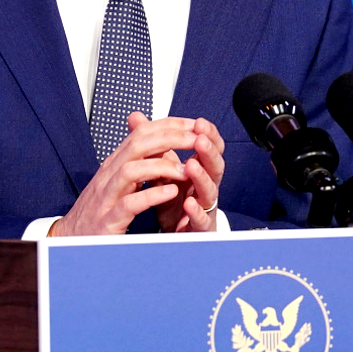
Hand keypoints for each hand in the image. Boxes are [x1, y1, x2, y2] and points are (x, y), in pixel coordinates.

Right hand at [49, 114, 203, 236]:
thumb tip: (158, 140)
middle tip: (195, 139)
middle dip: (169, 138)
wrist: (70, 239)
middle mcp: (109, 176)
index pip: (141, 134)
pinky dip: (151, 196)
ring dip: (161, 167)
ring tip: (185, 170)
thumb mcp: (118, 181)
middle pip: (137, 145)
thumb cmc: (98, 211)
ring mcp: (106, 197)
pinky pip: (129, 204)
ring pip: (131, 170)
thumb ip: (137, 161)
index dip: (168, 126)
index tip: (193, 125)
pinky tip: (170, 193)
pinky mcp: (108, 221)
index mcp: (115, 164)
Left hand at [153, 115, 224, 233]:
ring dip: (202, 177)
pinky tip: (189, 203)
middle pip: (215, 167)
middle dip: (209, 152)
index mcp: (198, 171)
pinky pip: (201, 219)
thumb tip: (137, 119)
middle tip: (200, 139)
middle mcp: (204, 187)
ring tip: (192, 165)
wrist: (174, 233)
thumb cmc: (173, 200)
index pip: (209, 150)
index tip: (199, 123)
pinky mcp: (198, 227)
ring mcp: (204, 207)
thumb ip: (153, 145)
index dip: (208, 136)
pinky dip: (196, 211)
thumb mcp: (161, 169)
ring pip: (210, 191)